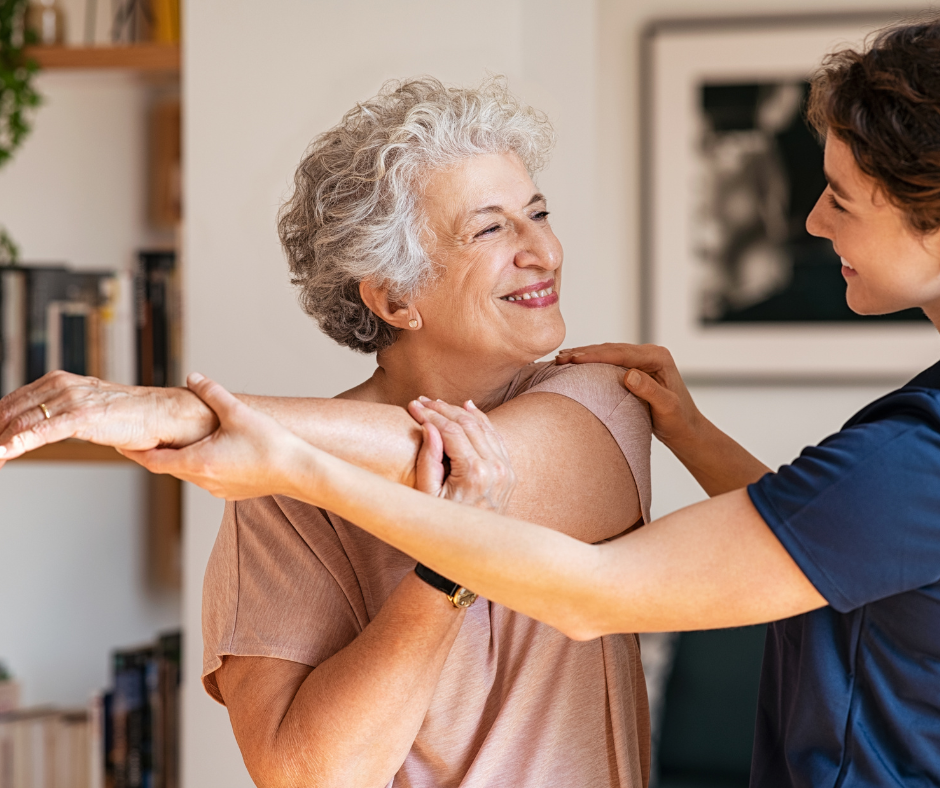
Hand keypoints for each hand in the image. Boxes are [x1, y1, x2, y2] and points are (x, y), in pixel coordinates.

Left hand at [0, 371, 217, 465]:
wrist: (163, 414)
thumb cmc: (129, 416)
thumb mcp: (85, 411)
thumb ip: (58, 415)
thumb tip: (34, 431)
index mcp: (58, 382)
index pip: (10, 403)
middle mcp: (61, 386)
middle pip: (9, 412)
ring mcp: (71, 399)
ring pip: (20, 422)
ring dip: (0, 444)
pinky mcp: (83, 415)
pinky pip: (42, 431)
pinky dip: (18, 443)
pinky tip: (4, 453)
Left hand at [122, 373, 307, 500]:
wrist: (299, 472)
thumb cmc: (271, 445)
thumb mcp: (238, 412)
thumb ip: (212, 392)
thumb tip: (194, 377)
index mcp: (197, 461)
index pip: (153, 460)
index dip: (135, 452)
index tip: (121, 445)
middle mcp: (203, 480)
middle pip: (170, 467)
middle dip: (158, 452)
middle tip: (148, 438)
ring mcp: (218, 489)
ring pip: (190, 473)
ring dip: (183, 458)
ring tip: (183, 442)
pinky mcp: (233, 492)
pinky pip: (209, 478)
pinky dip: (204, 465)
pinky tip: (216, 452)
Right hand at [408, 398, 515, 513]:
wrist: (473, 549)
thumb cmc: (444, 524)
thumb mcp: (428, 496)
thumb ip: (428, 460)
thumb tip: (429, 427)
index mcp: (474, 473)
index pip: (451, 431)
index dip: (430, 415)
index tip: (413, 407)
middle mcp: (494, 468)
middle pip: (467, 424)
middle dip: (443, 409)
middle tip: (422, 401)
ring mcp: (505, 469)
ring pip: (483, 427)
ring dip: (460, 411)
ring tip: (438, 403)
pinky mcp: (508, 471)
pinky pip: (495, 437)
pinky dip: (481, 420)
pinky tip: (467, 408)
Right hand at [556, 342, 705, 450]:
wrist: (686, 429)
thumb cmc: (679, 421)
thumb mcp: (667, 408)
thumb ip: (650, 391)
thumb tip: (629, 374)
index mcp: (658, 357)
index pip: (621, 353)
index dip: (595, 355)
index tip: (573, 359)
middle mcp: (651, 354)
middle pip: (612, 349)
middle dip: (584, 352)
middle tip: (560, 357)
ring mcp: (643, 360)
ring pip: (609, 353)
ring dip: (585, 355)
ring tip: (561, 358)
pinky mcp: (636, 368)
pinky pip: (610, 361)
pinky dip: (592, 362)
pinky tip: (576, 365)